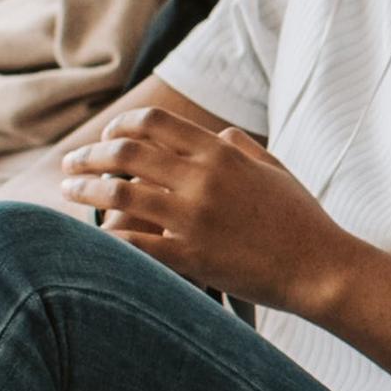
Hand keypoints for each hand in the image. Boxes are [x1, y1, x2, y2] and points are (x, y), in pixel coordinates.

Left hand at [60, 106, 339, 307]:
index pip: (153, 123)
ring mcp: (194, 217)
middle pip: (126, 151)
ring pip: (120, 192)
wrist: (321, 267)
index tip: (105, 137)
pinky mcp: (190, 256)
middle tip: (70, 164)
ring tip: (69, 191)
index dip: (120, 125)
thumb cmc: (302, 220)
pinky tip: (89, 236)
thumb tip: (218, 133)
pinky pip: (133, 242)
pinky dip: (104, 236)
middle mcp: (202, 178)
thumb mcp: (275, 170)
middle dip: (89, 154)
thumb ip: (242, 147)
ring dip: (85, 189)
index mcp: (221, 153)